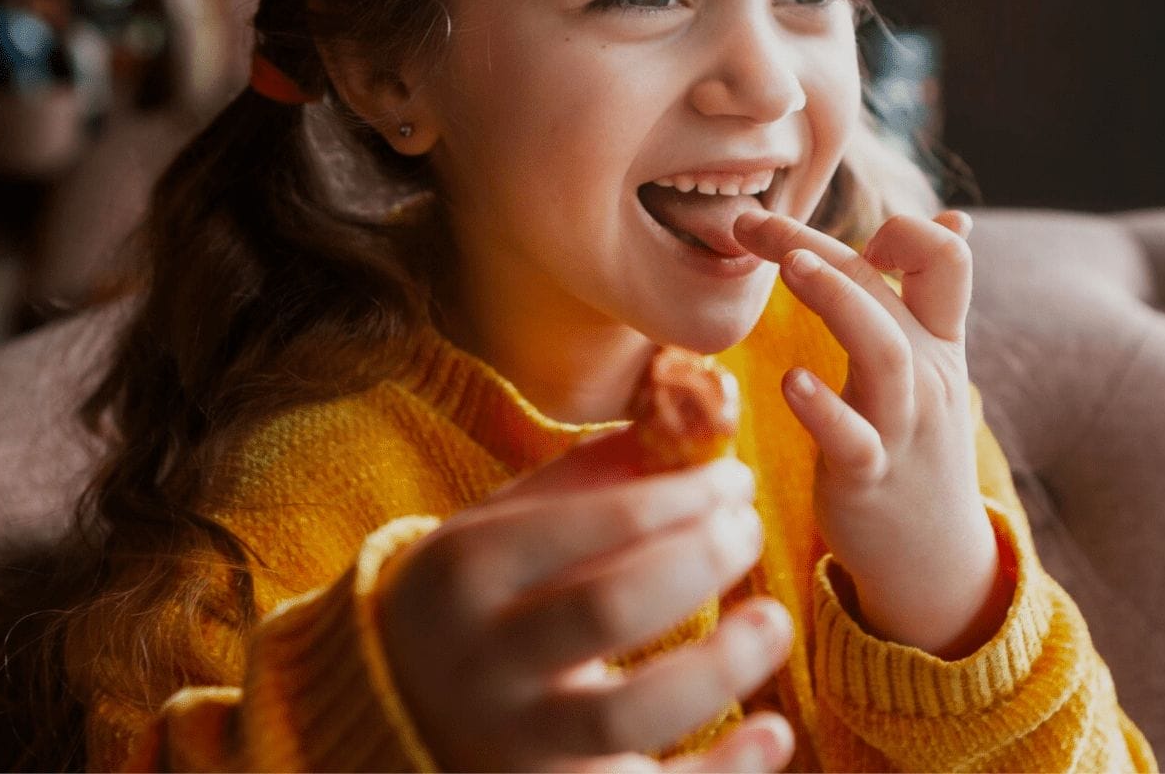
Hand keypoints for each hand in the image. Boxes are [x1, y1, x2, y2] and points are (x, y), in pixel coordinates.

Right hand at [376, 420, 794, 770]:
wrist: (390, 707)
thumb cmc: (475, 599)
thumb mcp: (501, 527)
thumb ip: (588, 480)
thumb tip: (698, 426)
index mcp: (467, 571)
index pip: (588, 525)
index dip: (680, 498)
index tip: (735, 479)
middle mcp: (482, 661)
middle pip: (606, 608)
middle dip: (698, 561)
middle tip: (750, 530)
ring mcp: (515, 744)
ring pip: (625, 718)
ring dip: (718, 668)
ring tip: (774, 620)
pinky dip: (723, 773)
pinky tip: (775, 732)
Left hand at [731, 208, 1006, 658]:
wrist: (935, 558)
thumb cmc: (917, 448)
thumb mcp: (935, 367)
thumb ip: (931, 296)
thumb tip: (952, 218)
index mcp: (939, 343)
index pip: (947, 260)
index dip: (903, 231)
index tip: (846, 239)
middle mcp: (927, 376)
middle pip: (888, 290)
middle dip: (821, 245)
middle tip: (754, 222)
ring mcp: (902, 426)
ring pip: (885, 351)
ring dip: (839, 301)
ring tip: (791, 267)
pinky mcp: (868, 477)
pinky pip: (853, 438)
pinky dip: (825, 407)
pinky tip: (792, 381)